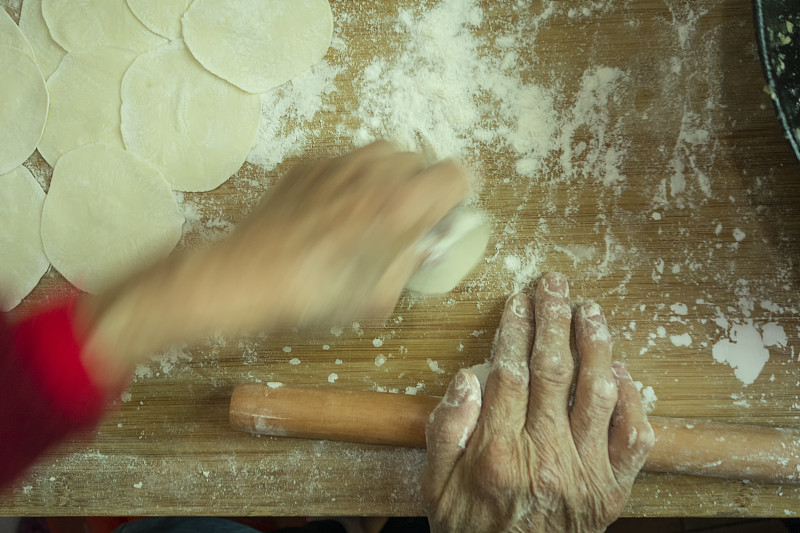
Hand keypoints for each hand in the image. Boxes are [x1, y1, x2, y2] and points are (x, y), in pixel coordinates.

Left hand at [223, 140, 468, 328]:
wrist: (248, 275)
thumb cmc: (312, 294)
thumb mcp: (378, 297)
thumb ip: (411, 264)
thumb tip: (425, 247)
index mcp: (402, 205)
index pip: (458, 174)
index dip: (457, 196)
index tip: (446, 214)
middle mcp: (375, 172)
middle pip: (422, 162)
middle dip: (420, 189)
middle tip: (404, 222)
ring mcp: (340, 162)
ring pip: (385, 154)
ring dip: (388, 179)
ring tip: (370, 213)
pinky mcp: (310, 163)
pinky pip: (347, 161)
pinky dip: (352, 179)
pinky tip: (334, 212)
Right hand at [421, 272, 653, 532]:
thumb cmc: (471, 526)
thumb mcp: (435, 484)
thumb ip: (446, 430)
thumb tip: (467, 378)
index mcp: (497, 452)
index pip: (510, 372)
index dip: (515, 330)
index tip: (518, 301)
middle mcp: (545, 457)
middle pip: (554, 370)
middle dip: (553, 319)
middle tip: (554, 285)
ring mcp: (585, 472)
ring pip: (597, 392)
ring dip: (595, 344)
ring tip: (589, 310)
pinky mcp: (613, 487)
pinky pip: (634, 436)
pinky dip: (633, 399)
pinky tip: (621, 370)